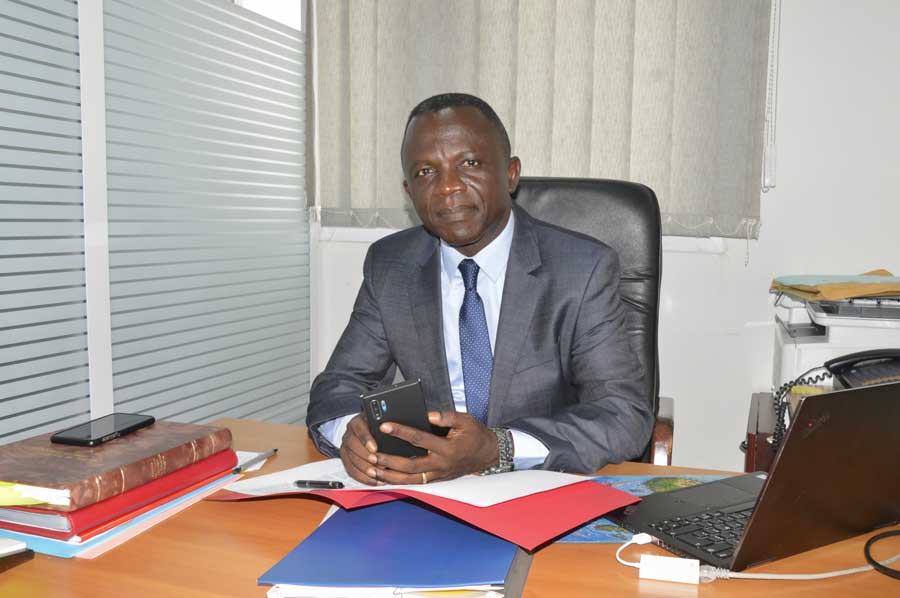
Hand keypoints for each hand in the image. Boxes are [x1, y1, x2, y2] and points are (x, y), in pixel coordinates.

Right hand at [338, 413, 383, 485]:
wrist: (370, 432)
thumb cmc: (380, 428)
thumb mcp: (383, 423)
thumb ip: (386, 427)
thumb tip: (393, 431)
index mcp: (357, 422)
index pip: (359, 429)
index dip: (366, 439)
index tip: (374, 448)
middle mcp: (349, 434)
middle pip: (353, 445)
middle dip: (365, 456)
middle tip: (376, 462)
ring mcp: (346, 447)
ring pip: (351, 460)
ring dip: (364, 469)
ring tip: (377, 474)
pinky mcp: (346, 459)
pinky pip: (351, 471)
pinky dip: (363, 478)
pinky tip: (375, 480)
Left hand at [372, 411, 498, 484]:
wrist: (488, 454)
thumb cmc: (475, 435)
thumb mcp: (465, 420)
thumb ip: (445, 416)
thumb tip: (426, 414)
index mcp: (448, 448)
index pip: (419, 439)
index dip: (401, 431)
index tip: (384, 426)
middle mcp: (441, 464)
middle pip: (410, 465)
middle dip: (389, 461)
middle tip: (371, 455)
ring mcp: (439, 474)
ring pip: (410, 479)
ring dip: (390, 476)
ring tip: (372, 470)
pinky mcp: (437, 479)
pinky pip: (416, 482)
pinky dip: (400, 481)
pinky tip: (386, 477)